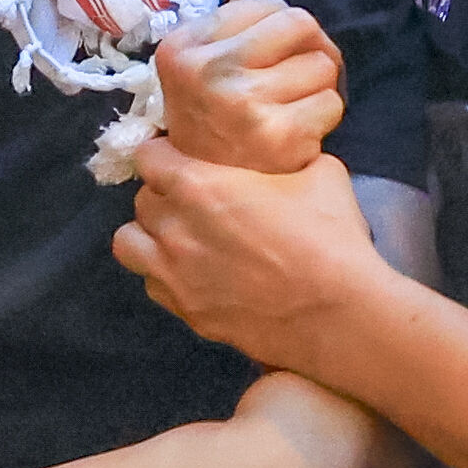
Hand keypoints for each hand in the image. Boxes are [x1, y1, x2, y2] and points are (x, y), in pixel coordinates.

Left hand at [114, 132, 389, 379]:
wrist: (338, 313)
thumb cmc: (331, 238)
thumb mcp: (319, 173)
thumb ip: (286, 159)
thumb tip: (290, 153)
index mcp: (198, 186)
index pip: (148, 156)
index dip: (164, 153)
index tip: (181, 157)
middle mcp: (174, 229)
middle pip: (141, 200)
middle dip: (163, 194)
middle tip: (193, 199)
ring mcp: (175, 275)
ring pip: (129, 244)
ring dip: (149, 235)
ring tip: (179, 237)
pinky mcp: (187, 312)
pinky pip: (153, 285)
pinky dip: (164, 276)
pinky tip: (194, 273)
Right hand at [153, 0, 341, 174]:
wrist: (210, 185)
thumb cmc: (216, 109)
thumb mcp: (216, 51)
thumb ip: (248, 1)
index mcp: (184, 45)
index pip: (271, 3)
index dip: (279, 30)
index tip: (262, 60)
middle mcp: (207, 71)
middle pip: (302, 24)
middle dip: (308, 48)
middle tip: (292, 78)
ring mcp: (242, 105)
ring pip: (323, 64)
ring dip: (319, 84)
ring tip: (292, 105)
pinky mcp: (276, 137)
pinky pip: (333, 103)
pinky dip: (325, 116)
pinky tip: (298, 130)